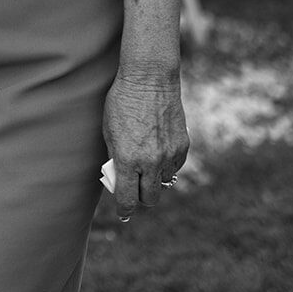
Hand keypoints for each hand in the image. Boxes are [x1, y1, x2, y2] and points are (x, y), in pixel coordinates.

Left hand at [103, 64, 188, 221]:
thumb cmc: (122, 102)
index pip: (127, 198)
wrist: (149, 80)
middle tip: (135, 188)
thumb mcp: (109, 130)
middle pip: (150, 198)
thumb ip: (115, 157)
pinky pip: (175, 166)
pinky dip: (167, 165)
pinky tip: (158, 151)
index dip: (124, 208)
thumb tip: (119, 176)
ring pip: (165, 183)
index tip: (123, 212)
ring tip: (147, 165)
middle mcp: (151, 162)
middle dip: (141, 196)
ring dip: (156, 179)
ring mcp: (169, 155)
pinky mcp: (183, 146)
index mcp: (129, 159)